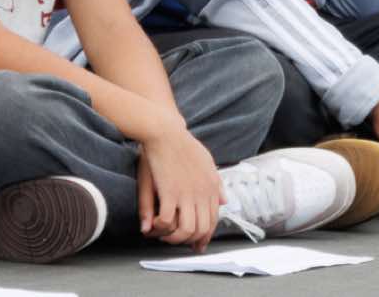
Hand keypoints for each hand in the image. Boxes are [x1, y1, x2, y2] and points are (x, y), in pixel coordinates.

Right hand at [136, 120, 223, 250]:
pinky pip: (166, 221)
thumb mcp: (208, 163)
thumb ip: (217, 184)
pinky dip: (159, 228)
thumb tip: (225, 202)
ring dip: (173, 238)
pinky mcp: (169, 193)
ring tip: (163, 234)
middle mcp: (203, 193)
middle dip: (188, 241)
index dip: (205, 236)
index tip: (196, 245)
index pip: (213, 220)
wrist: (167, 133)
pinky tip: (153, 225)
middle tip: (174, 240)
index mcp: (212, 187)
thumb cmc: (184, 146)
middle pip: (202, 229)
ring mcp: (187, 194)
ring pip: (187, 230)